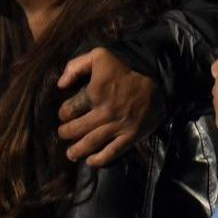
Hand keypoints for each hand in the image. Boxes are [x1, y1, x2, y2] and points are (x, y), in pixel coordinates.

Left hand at [56, 47, 161, 166]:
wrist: (157, 78)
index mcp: (94, 93)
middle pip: (77, 129)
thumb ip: (75, 67)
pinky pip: (112, 152)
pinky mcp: (131, 135)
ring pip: (91, 143)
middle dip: (66, 133)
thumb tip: (60, 85)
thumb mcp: (98, 56)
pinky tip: (90, 161)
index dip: (63, 113)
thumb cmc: (124, 66)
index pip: (70, 109)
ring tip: (70, 154)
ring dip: (77, 150)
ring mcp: (118, 126)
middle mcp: (104, 112)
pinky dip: (99, 159)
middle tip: (63, 134)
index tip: (63, 115)